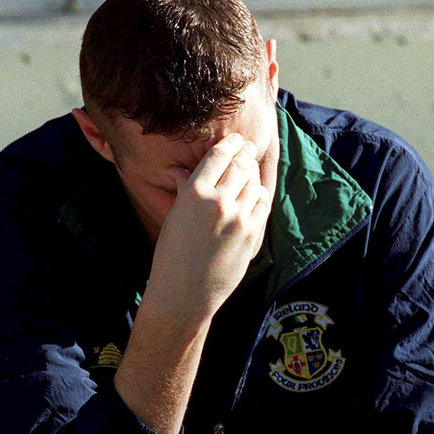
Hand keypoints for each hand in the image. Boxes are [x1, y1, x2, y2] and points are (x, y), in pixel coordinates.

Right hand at [144, 133, 271, 326]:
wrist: (184, 294)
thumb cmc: (172, 256)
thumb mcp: (174, 218)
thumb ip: (184, 190)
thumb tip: (180, 170)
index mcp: (193, 193)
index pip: (218, 156)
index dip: (230, 144)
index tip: (236, 140)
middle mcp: (218, 202)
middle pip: (241, 165)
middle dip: (246, 153)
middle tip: (249, 148)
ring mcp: (238, 219)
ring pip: (254, 183)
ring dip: (254, 174)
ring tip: (251, 170)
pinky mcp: (252, 235)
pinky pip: (262, 204)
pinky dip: (260, 195)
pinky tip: (255, 194)